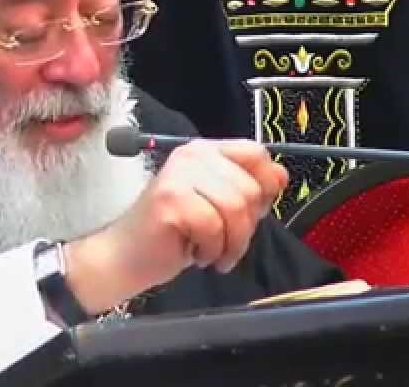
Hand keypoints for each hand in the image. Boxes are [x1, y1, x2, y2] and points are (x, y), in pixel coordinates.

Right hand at [64, 139, 288, 313]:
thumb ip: (248, 189)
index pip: (255, 153)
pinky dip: (211, 251)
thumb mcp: (219, 208)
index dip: (265, 186)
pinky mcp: (170, 200)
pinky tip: (196, 254)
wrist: (126, 257)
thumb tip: (281, 176)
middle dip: (245, 226)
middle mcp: (191, 154)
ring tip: (212, 252)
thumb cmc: (173, 235)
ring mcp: (178, 175)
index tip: (252, 213)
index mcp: (204, 151)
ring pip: (236, 208)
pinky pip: (214, 227)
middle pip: (250, 188)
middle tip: (223, 241)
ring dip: (231, 243)